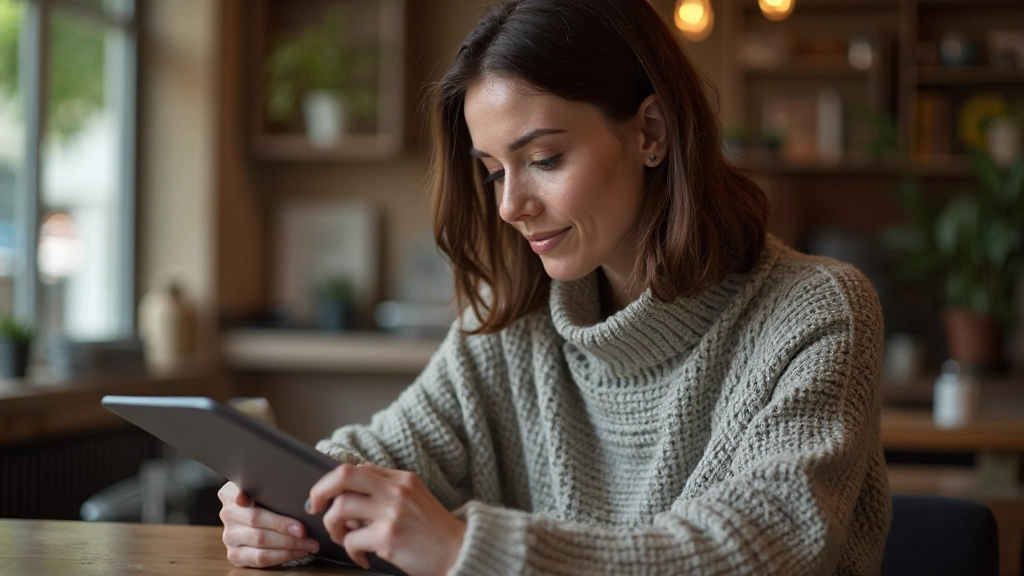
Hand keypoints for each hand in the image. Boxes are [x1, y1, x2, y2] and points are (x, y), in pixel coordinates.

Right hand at [217, 481, 320, 567]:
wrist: (255, 517)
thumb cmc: (268, 499)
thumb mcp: (265, 488)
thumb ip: (271, 487)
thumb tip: (297, 495)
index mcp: (230, 493)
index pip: (237, 493)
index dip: (243, 496)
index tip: (247, 499)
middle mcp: (228, 514)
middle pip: (255, 520)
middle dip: (283, 526)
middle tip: (304, 530)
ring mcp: (229, 536)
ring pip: (260, 541)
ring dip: (289, 544)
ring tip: (309, 543)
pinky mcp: (235, 555)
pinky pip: (261, 558)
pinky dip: (283, 555)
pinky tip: (299, 551)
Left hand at [307, 464, 465, 575]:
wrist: (459, 551)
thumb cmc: (434, 531)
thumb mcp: (415, 498)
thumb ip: (387, 491)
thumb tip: (348, 495)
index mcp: (402, 478)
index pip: (357, 468)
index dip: (332, 481)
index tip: (324, 496)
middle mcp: (396, 490)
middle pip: (343, 476)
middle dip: (320, 491)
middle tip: (315, 507)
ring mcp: (392, 512)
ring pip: (340, 509)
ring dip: (334, 527)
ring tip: (344, 539)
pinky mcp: (388, 536)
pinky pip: (351, 539)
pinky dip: (350, 552)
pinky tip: (362, 558)